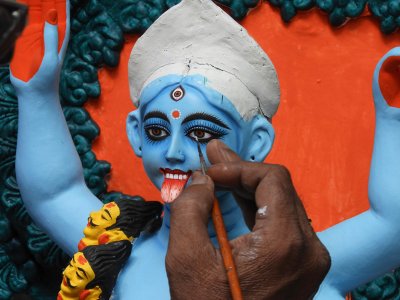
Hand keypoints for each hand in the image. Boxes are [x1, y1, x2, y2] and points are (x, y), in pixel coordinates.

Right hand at [10, 0, 68, 87]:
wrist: (34, 94)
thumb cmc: (47, 79)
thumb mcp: (52, 58)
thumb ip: (51, 37)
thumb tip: (51, 15)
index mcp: (59, 40)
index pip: (62, 18)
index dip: (61, 5)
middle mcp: (46, 37)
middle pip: (46, 14)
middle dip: (46, 1)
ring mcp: (33, 39)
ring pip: (31, 17)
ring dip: (30, 4)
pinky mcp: (20, 44)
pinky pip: (19, 26)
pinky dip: (18, 15)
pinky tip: (16, 4)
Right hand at [166, 140, 329, 299]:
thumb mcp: (186, 259)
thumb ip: (190, 208)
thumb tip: (202, 179)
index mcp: (284, 243)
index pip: (272, 179)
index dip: (239, 166)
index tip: (210, 170)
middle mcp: (308, 248)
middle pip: (278, 188)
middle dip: (242, 172)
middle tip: (214, 157)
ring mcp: (309, 258)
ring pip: (280, 204)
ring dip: (247, 187)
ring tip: (219, 173)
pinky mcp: (303, 265)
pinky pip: (281, 223)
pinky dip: (256, 208)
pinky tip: (233, 196)